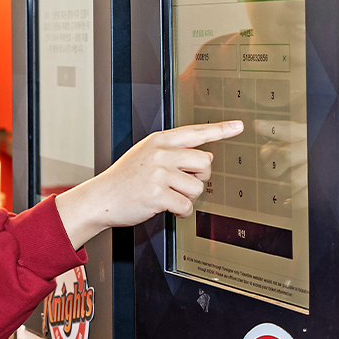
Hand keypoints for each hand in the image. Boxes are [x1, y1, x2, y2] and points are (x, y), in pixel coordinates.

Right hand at [54, 121, 243, 248]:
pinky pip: (186, 206)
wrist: (101, 198)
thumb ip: (171, 153)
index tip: (238, 126)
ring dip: (188, 198)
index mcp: (159, 141)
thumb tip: (204, 160)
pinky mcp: (157, 195)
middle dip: (199, 178)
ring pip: (197, 187)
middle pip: (205, 163)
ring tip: (170, 197)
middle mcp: (161, 153)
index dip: (220, 130)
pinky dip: (182, 212)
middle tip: (183, 184)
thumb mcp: (145, 155)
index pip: (195, 132)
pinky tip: (169, 209)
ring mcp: (158, 173)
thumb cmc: (124, 180)